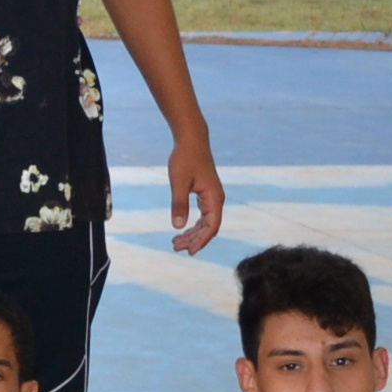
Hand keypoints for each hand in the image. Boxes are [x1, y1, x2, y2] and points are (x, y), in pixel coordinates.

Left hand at [166, 129, 225, 255]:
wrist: (191, 140)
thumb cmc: (185, 158)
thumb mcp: (178, 182)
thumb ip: (178, 204)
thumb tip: (177, 227)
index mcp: (214, 198)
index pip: (212, 226)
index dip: (201, 241)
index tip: (189, 252)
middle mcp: (216, 199)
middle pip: (208, 227)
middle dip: (194, 240)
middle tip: (175, 248)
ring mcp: (211, 197)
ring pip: (205, 222)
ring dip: (192, 233)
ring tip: (175, 243)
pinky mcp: (205, 193)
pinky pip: (202, 215)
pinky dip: (193, 224)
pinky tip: (182, 230)